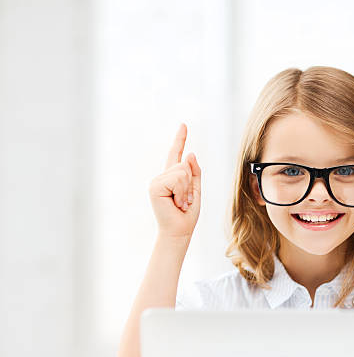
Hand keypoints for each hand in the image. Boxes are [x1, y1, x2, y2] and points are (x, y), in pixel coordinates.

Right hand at [149, 123, 201, 238]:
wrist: (179, 231)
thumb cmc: (187, 215)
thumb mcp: (196, 191)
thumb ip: (194, 172)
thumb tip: (190, 153)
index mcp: (173, 177)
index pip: (176, 154)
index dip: (180, 139)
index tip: (183, 125)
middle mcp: (163, 176)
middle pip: (185, 165)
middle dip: (190, 185)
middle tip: (185, 201)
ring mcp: (157, 180)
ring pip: (182, 172)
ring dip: (186, 191)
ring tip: (180, 203)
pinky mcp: (155, 186)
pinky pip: (177, 179)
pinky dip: (182, 193)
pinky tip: (176, 203)